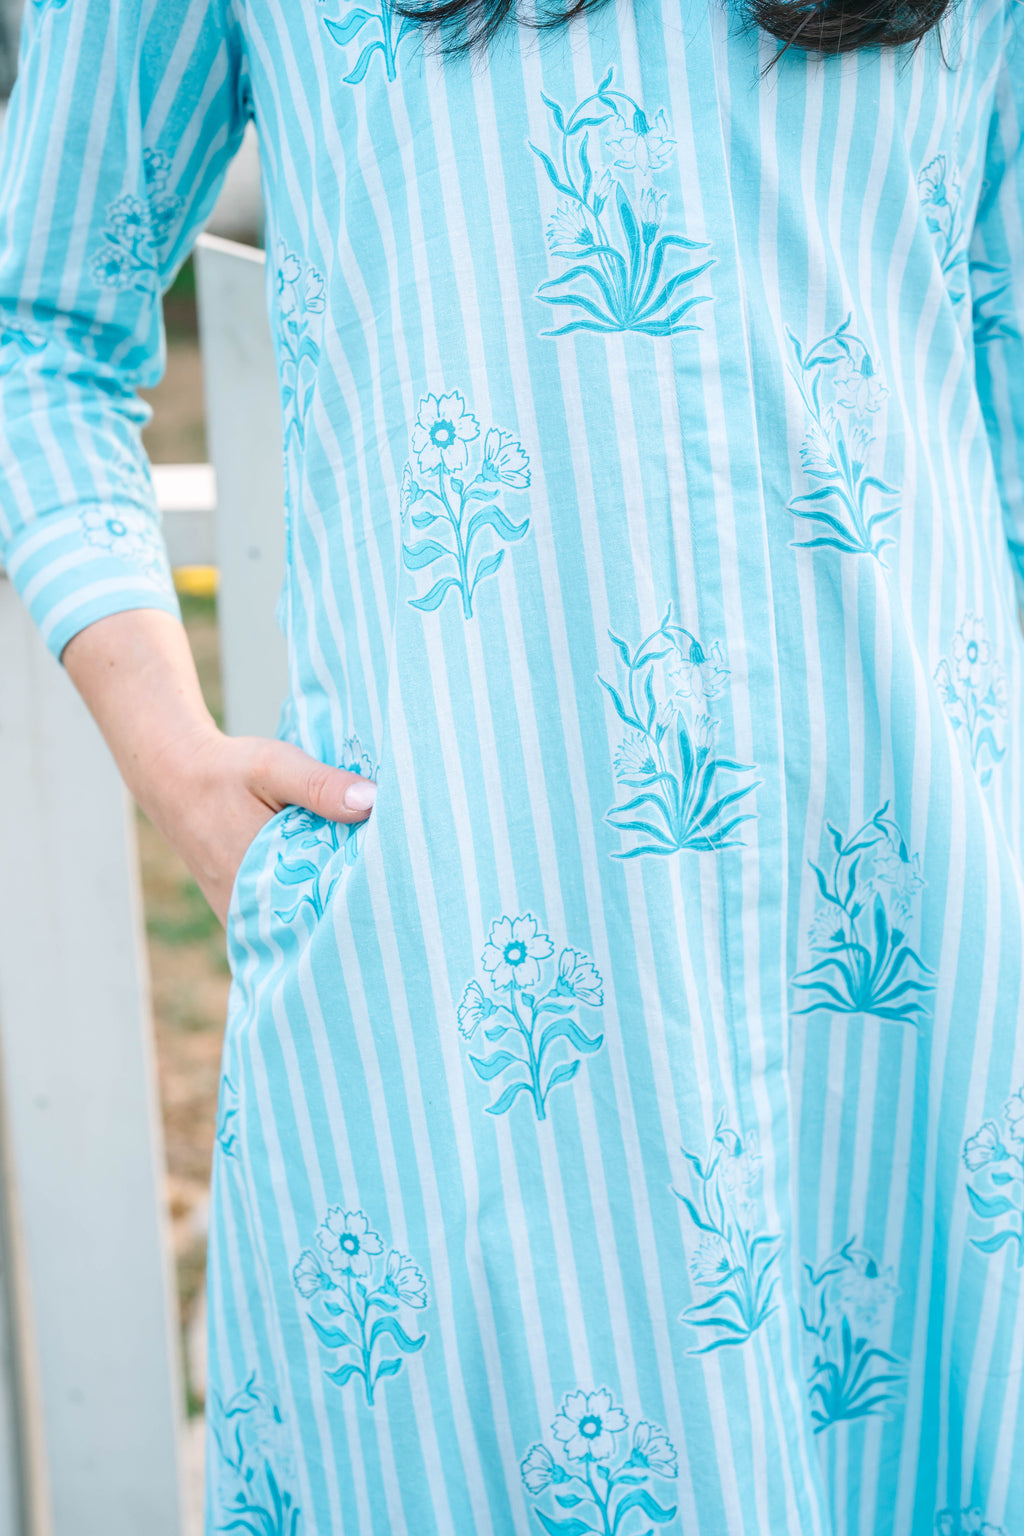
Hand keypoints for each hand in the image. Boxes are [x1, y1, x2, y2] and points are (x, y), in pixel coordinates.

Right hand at [145, 725, 375, 924]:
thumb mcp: (275, 766)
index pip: (324, 905)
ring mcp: (241, 915)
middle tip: (393, 890)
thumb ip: (321, 785)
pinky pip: (282, 920)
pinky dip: (307, 906)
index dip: (361, 897)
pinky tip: (333, 888)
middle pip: (314, 921)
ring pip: (298, 925)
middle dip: (349, 908)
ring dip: (328, 909)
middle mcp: (246, 908)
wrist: (174, 777)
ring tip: (372, 893)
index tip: (396, 884)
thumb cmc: (227, 771)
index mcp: (257, 877)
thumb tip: (371, 802)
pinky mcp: (239, 912)